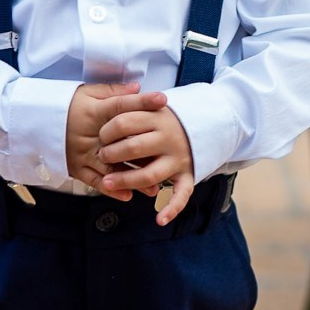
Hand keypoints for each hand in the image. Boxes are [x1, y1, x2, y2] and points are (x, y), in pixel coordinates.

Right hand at [65, 83, 165, 197]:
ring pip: (111, 168)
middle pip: (121, 143)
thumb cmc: (68, 105)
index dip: (142, 102)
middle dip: (144, 150)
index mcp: (94, 112)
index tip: (162, 99)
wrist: (37, 120)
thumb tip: (137, 87)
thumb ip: (112, 92)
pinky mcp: (76, 167)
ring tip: (154, 186)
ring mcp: (82, 153)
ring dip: (133, 178)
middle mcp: (90, 134)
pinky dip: (111, 189)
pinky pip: (95, 181)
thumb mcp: (87, 93)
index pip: (121, 105)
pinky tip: (127, 195)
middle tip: (168, 152)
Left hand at [96, 99, 195, 226]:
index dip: (107, 131)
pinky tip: (159, 220)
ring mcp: (178, 159)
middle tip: (102, 156)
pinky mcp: (187, 175)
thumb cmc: (168, 116)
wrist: (208, 121)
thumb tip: (126, 89)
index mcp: (157, 118)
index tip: (101, 135)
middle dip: (112, 154)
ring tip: (108, 182)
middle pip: (133, 148)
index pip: (124, 123)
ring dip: (126, 180)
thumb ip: (134, 100)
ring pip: (149, 174)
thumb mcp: (153, 104)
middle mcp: (168, 138)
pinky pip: (181, 194)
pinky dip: (172, 208)